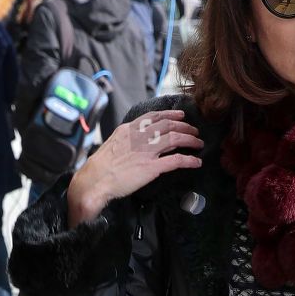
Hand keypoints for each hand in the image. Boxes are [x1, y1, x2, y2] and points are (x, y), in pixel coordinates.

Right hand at [66, 109, 203, 224]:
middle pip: (168, 125)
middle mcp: (140, 136)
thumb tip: (137, 139)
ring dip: (190, 140)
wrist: (95, 180)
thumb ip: (127, 139)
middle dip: (185, 126)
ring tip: (199, 143)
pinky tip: (196, 162)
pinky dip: (189, 160)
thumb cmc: (101, 166)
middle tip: (195, 131)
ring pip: (175, 138)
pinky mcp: (151, 167)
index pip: (154, 117)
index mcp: (130, 129)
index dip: (171, 115)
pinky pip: (176, 160)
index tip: (181, 115)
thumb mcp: (114, 143)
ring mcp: (146, 151)